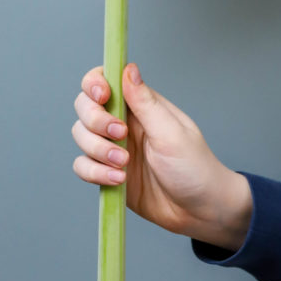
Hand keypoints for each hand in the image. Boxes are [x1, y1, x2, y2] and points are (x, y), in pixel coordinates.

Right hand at [72, 63, 252, 251]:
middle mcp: (123, 122)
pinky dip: (94, 172)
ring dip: (97, 150)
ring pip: (81, 136)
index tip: (102, 97)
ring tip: (124, 164)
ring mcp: (113, 148)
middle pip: (85, 107)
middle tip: (120, 135)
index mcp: (140, 105)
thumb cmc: (195, 167)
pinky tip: (118, 180)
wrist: (199, 211)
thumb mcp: (172, 133)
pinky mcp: (107, 172)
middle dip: (94, 120)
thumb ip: (145, 102)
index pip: (105, 80)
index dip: (94, 84)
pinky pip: (83, 166)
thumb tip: (128, 69)